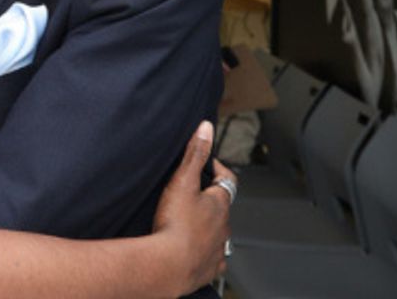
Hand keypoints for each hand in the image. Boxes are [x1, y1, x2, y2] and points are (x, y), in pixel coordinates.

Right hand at [152, 121, 230, 294]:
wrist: (168, 265)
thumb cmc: (175, 224)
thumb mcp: (183, 180)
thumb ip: (194, 153)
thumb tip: (206, 128)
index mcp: (219, 203)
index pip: (228, 180)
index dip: (218, 170)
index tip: (208, 165)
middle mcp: (224, 226)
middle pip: (221, 208)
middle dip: (209, 201)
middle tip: (190, 196)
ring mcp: (218, 249)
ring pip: (218, 234)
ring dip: (208, 228)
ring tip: (189, 225)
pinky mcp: (209, 268)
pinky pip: (212, 259)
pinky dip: (205, 253)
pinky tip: (193, 251)